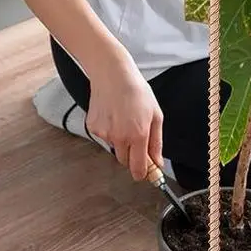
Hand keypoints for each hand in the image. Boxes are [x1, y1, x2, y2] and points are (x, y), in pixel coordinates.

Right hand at [85, 49, 164, 180]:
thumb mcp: (156, 115)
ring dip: (121, 140)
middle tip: (136, 136)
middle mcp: (119, 138)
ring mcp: (104, 134)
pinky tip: (113, 114)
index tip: (147, 175)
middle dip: (132, 154)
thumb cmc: (138, 92)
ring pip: (114, 147)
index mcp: (138, 135)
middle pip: (125, 160)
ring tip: (124, 118)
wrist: (113, 75)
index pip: (138, 168)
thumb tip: (158, 162)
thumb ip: (156, 142)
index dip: (143, 174)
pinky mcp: (92, 128)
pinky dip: (109, 130)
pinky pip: (103, 137)